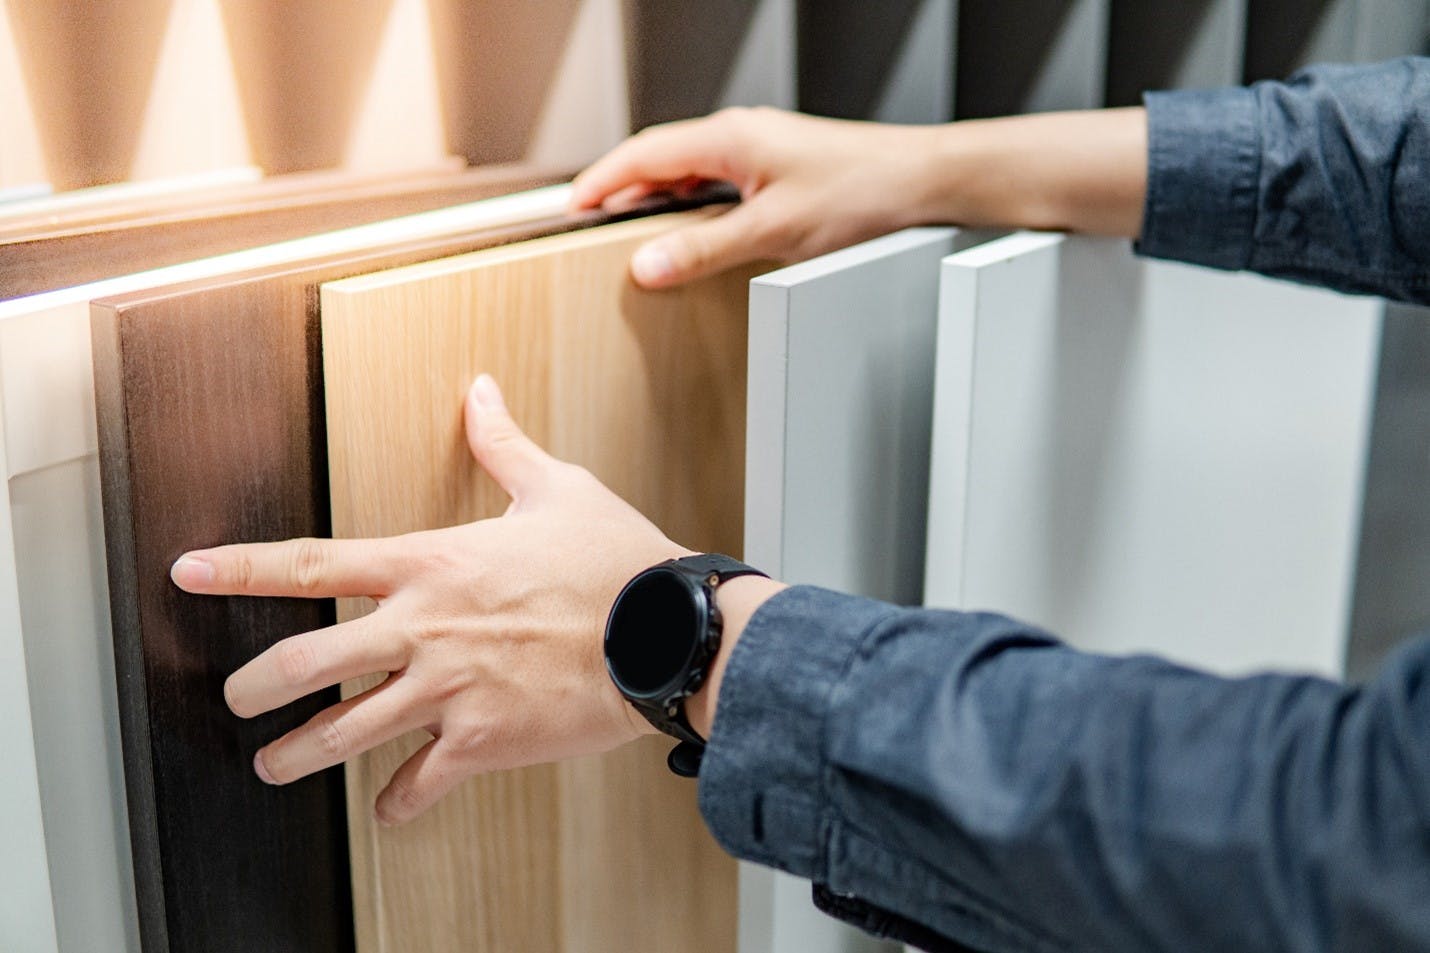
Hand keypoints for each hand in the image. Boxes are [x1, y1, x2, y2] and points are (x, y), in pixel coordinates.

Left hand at [171, 375, 683, 824]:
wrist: (667, 632)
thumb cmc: (616, 561)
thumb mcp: (557, 489)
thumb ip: (503, 445)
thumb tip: (482, 393)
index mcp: (431, 565)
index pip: (312, 565)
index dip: (238, 569)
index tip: (188, 573)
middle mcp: (424, 629)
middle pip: (300, 665)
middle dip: (251, 689)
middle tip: (235, 700)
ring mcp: (448, 690)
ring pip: (340, 735)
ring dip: (297, 756)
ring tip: (274, 767)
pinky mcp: (481, 740)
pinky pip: (419, 782)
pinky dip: (398, 801)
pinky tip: (389, 808)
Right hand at [571, 106, 1148, 288]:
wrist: (924, 183)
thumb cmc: (863, 194)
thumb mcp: (773, 232)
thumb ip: (704, 250)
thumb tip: (647, 267)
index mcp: (731, 138)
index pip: (644, 154)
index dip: (601, 182)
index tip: (571, 207)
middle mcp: (742, 135)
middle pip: (660, 157)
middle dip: (621, 189)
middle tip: (590, 224)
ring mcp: (761, 148)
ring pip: (689, 168)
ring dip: (656, 197)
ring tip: (631, 231)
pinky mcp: (780, 166)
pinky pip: (716, 179)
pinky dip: (690, 202)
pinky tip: (693, 229)